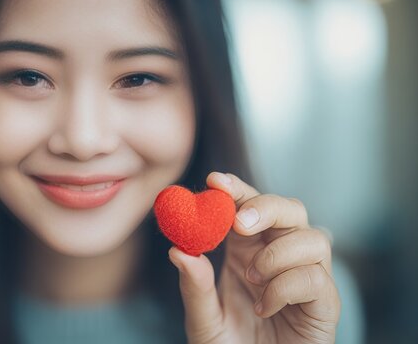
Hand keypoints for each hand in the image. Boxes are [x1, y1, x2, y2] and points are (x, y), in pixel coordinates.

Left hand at [168, 172, 340, 342]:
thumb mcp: (203, 321)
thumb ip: (195, 289)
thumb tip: (178, 251)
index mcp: (246, 252)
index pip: (247, 206)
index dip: (236, 188)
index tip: (215, 181)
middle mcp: (278, 258)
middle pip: (290, 209)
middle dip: (266, 206)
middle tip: (239, 223)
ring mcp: (305, 279)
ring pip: (313, 237)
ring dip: (278, 253)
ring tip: (253, 279)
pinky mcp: (324, 305)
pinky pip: (317, 279)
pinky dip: (286, 288)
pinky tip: (265, 308)